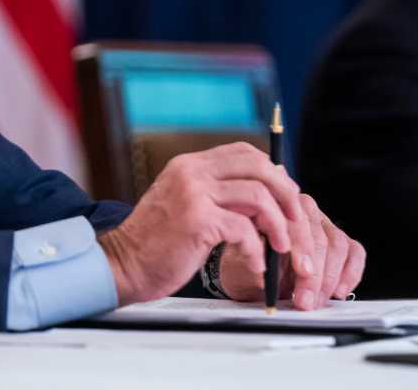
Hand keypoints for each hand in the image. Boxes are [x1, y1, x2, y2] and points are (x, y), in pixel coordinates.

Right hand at [96, 143, 316, 305]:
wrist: (122, 265)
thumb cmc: (156, 243)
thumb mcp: (185, 205)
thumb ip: (215, 195)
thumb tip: (262, 199)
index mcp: (190, 164)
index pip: (244, 152)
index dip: (273, 172)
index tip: (285, 196)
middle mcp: (192, 171)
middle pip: (258, 166)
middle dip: (286, 193)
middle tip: (295, 219)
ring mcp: (194, 193)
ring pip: (258, 196)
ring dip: (278, 225)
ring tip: (280, 247)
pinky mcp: (197, 220)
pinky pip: (244, 230)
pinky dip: (256, 250)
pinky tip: (255, 265)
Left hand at [217, 196, 365, 308]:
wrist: (251, 275)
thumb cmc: (245, 265)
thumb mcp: (241, 264)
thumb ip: (252, 264)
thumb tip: (264, 277)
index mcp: (275, 207)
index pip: (295, 220)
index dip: (302, 246)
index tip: (302, 272)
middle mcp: (301, 210)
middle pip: (319, 235)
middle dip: (315, 272)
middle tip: (305, 300)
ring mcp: (322, 224)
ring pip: (338, 244)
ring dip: (330, 278)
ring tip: (316, 301)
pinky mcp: (339, 241)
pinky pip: (354, 252)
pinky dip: (350, 273)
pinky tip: (339, 291)